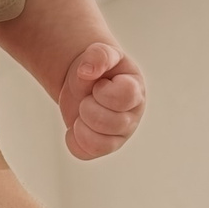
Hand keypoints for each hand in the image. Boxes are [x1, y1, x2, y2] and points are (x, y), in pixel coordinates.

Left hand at [60, 42, 146, 159]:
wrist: (84, 83)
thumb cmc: (97, 70)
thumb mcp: (98, 54)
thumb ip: (99, 55)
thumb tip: (87, 71)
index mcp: (135, 90)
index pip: (126, 97)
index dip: (104, 91)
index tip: (99, 85)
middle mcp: (132, 116)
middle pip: (111, 123)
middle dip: (88, 107)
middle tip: (88, 98)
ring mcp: (119, 135)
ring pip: (100, 143)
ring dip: (81, 124)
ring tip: (83, 112)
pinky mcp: (102, 148)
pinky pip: (84, 153)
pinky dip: (73, 140)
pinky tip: (76, 126)